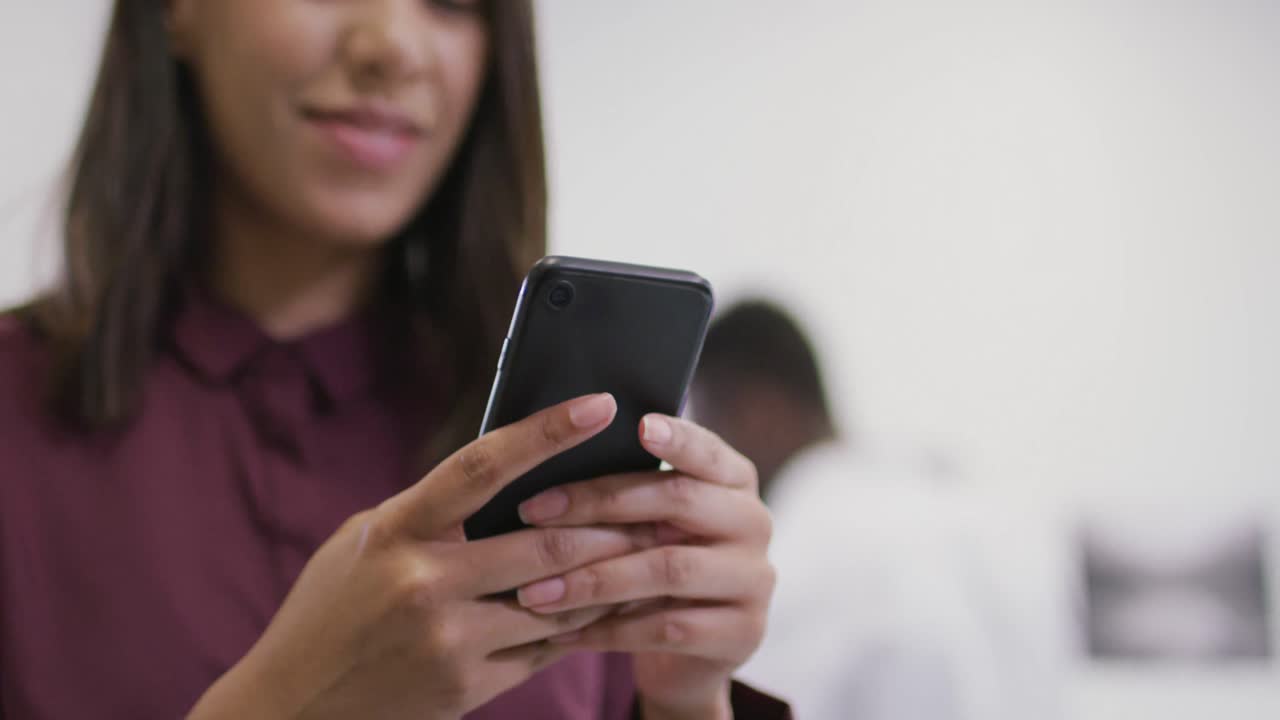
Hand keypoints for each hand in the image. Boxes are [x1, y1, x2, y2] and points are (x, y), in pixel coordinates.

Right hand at [189, 394, 658, 719]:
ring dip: (610, 575)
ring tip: (650, 547)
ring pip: (559, 600)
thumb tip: (510, 473)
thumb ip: (433, 512)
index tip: (598, 405)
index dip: (546, 431)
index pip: (482, 466)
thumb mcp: (366, 541)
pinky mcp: (468, 685)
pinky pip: (546, 647)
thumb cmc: (331, 607)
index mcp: (396, 531)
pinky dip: (584, 622)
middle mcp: (424, 584)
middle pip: (543, 543)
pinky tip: (612, 602)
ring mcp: (449, 640)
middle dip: (609, 522)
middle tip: (657, 498)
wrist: (293, 706)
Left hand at [513, 415, 774, 719]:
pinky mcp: (743, 633)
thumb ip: (627, 493)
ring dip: (594, 579)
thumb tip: (549, 460)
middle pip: (680, 500)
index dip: (677, 438)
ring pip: (669, 569)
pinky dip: (608, 631)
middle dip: (599, 504)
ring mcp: (754, 579)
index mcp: (735, 481)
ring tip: (535, 590)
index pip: (708, 450)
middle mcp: (754, 522)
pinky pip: (667, 628)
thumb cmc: (653, 565)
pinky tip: (562, 631)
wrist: (687, 654)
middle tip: (532, 511)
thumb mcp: (649, 523)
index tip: (638, 425)